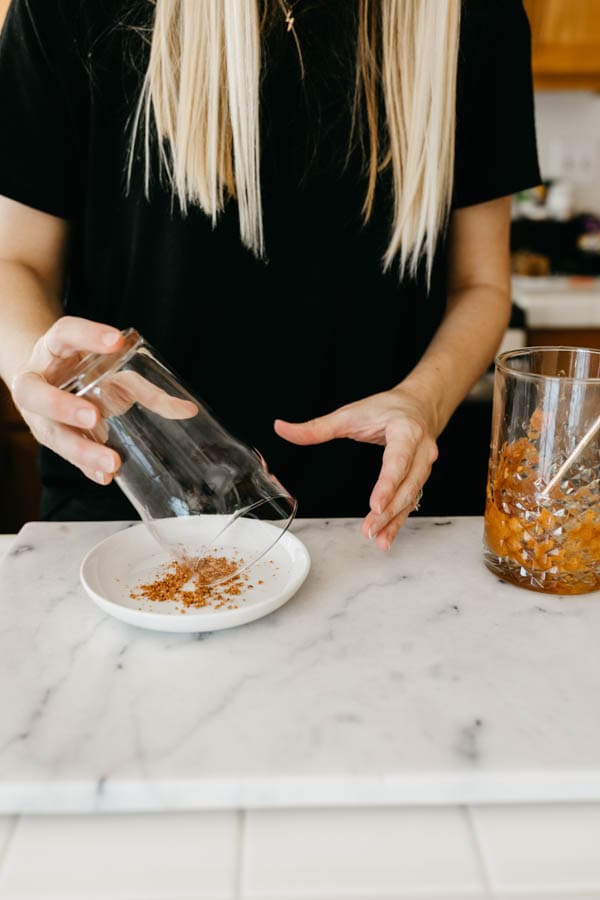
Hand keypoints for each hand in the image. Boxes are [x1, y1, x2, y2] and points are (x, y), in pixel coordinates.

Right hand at [10, 316, 196, 485]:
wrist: (51, 383)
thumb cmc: (87, 374)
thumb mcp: (113, 372)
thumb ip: (147, 390)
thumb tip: (189, 411)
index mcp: (53, 349)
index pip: (64, 334)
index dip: (87, 336)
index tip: (116, 342)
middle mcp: (36, 380)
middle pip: (35, 393)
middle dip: (62, 406)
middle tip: (94, 416)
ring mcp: (37, 414)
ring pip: (49, 432)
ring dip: (79, 449)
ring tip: (111, 461)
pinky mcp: (48, 438)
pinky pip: (63, 456)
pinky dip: (85, 467)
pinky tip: (104, 477)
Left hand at [274, 387, 438, 549]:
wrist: (418, 406)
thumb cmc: (386, 409)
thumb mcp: (350, 413)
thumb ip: (317, 427)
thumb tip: (282, 428)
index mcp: (406, 431)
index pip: (398, 459)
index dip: (388, 484)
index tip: (376, 505)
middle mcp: (421, 450)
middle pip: (407, 485)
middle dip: (389, 510)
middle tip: (369, 529)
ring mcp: (424, 467)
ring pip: (411, 497)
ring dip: (394, 520)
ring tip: (377, 539)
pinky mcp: (419, 479)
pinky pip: (410, 503)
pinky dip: (398, 521)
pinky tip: (386, 538)